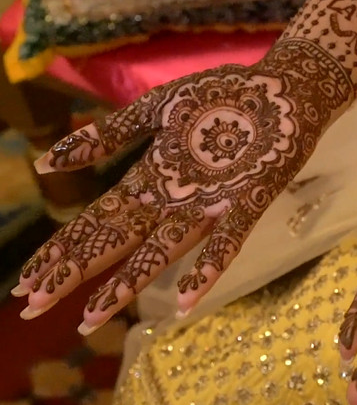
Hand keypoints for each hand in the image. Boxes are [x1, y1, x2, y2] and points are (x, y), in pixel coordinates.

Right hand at [14, 54, 337, 333]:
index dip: (62, 249)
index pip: (97, 220)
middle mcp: (175, 200)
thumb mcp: (156, 109)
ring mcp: (212, 204)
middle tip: (33, 307)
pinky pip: (227, 239)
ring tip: (91, 316)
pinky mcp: (249, 199)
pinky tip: (186, 302)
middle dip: (76, 272)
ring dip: (127, 282)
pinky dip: (207, 269)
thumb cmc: (220, 97)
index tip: (26, 281)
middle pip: (118, 241)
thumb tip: (47, 162)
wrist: (282, 88)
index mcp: (152, 178)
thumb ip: (109, 133)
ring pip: (162, 250)